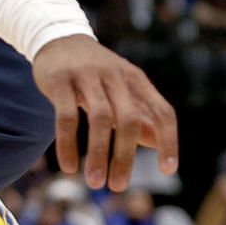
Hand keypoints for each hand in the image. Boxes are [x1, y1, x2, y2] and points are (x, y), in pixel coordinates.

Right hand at [32, 35, 178, 191]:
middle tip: (118, 187)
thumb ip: (139, 113)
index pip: (162, 112)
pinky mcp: (60, 80)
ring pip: (100, 119)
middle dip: (124, 157)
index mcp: (135, 79)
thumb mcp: (121, 88)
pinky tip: (68, 166)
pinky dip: (67, 144)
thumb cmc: (95, 72)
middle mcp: (114, 75)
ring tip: (94, 182)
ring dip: (97, 154)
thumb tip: (158, 143)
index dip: (168, 142)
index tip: (168, 171)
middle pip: (129, 119)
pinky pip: (66, 116)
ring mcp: (86, 75)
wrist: (57, 38)